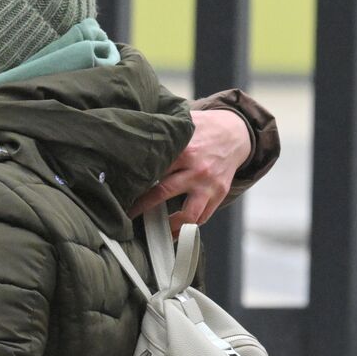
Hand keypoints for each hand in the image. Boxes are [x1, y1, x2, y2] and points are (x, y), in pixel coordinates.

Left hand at [129, 109, 250, 233]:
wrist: (237, 133)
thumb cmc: (203, 127)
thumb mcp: (184, 122)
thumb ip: (163, 129)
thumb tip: (133, 131)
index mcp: (184, 150)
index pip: (153, 169)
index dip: (135, 180)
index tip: (119, 189)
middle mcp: (196, 170)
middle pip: (164, 193)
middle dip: (143, 206)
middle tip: (127, 215)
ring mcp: (209, 185)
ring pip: (189, 214)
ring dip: (171, 227)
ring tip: (155, 233)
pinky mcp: (219, 194)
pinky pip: (204, 217)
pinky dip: (189, 227)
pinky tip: (176, 231)